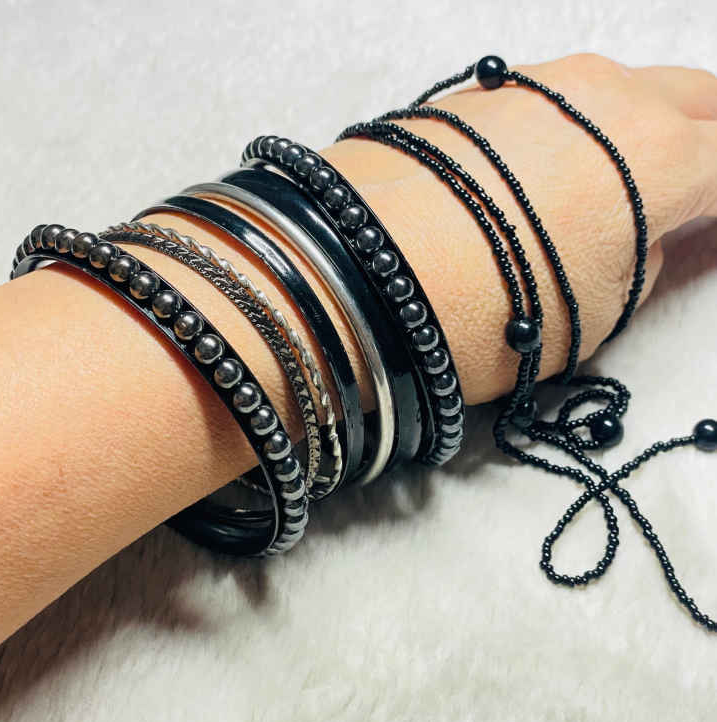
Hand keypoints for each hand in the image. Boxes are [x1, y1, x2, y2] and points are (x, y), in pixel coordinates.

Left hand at [326, 53, 716, 402]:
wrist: (360, 271)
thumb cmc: (486, 315)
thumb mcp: (592, 314)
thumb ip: (646, 261)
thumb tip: (656, 233)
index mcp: (658, 159)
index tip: (710, 223)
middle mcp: (606, 100)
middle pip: (692, 99)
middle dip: (705, 135)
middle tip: (693, 179)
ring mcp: (536, 85)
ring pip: (617, 91)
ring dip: (633, 124)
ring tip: (613, 175)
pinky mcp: (475, 92)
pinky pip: (548, 100)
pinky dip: (567, 126)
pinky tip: (538, 166)